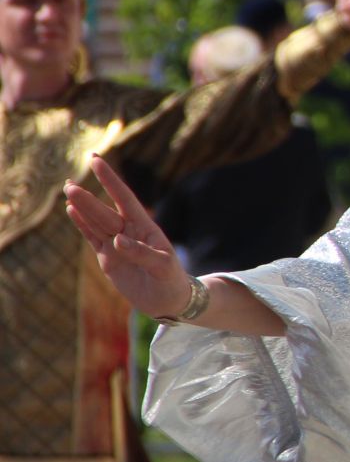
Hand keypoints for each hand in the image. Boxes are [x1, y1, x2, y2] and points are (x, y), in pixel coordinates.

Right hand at [64, 154, 194, 318]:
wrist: (167, 301)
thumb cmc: (171, 280)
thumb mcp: (163, 267)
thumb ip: (142, 253)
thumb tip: (118, 241)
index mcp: (146, 227)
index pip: (125, 199)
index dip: (111, 180)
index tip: (97, 161)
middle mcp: (129, 232)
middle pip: (105, 212)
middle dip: (88, 198)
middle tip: (69, 184)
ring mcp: (116, 244)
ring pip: (95, 222)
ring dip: (82, 207)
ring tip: (68, 190)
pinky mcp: (107, 258)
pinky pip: (92, 238)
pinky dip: (82, 225)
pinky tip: (71, 210)